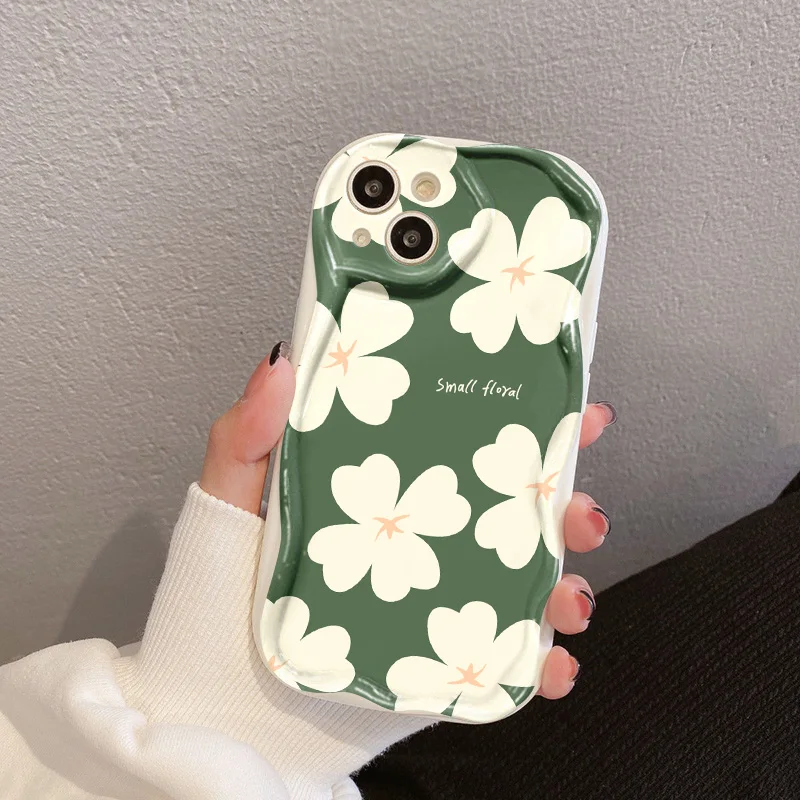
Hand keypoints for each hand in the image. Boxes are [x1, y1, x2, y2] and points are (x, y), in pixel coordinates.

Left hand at [200, 343, 614, 700]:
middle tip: (580, 512)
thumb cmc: (218, 592)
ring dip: (566, 585)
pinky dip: (540, 666)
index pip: (465, 437)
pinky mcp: (439, 655)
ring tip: (567, 598)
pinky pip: (507, 659)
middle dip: (567, 505)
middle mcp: (422, 533)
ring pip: (526, 580)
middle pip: (515, 508)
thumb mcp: (230, 500)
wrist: (217, 700)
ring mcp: (435, 594)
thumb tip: (281, 363)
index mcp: (387, 482)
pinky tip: (548, 667)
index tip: (573, 406)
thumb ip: (248, 436)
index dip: (526, 418)